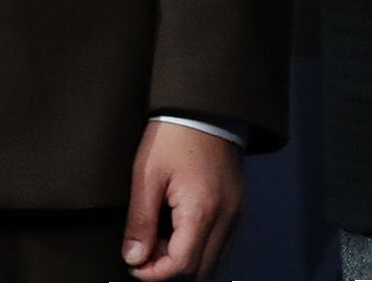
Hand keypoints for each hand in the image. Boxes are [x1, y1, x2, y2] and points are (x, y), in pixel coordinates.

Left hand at [121, 120, 242, 279]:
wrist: (205, 104)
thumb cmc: (175, 134)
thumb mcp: (147, 174)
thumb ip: (140, 222)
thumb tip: (134, 258)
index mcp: (202, 209)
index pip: (182, 265)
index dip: (154, 273)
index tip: (135, 262)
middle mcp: (226, 215)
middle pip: (200, 269)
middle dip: (170, 269)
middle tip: (147, 249)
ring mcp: (235, 209)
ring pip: (213, 259)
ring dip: (186, 259)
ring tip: (163, 237)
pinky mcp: (237, 202)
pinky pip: (221, 241)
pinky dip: (200, 246)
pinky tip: (181, 229)